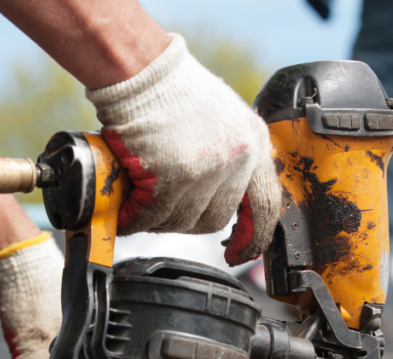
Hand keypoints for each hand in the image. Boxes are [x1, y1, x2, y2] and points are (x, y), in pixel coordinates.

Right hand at [87, 34, 279, 265]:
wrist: (144, 71)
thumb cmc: (173, 89)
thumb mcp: (223, 118)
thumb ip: (230, 155)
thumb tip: (219, 193)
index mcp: (254, 144)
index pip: (266, 204)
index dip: (253, 235)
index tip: (240, 253)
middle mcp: (238, 159)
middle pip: (215, 218)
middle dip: (186, 219)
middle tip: (162, 208)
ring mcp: (207, 170)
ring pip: (183, 221)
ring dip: (158, 218)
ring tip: (139, 202)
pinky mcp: (174, 178)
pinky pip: (153, 215)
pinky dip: (135, 218)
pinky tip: (126, 209)